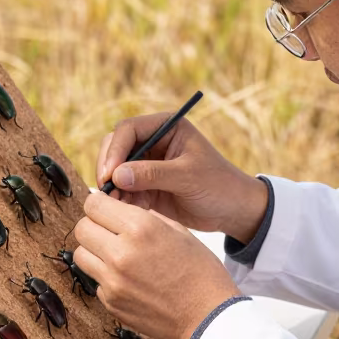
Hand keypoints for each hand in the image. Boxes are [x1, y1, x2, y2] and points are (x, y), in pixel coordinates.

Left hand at [74, 191, 239, 338]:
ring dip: (94, 250)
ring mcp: (113, 281)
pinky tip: (128, 278)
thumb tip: (119, 209)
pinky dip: (106, 276)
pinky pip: (96, 281)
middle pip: (81, 228)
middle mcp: (121, 253)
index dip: (99, 203)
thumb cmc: (200, 271)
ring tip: (115, 253)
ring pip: (81, 255)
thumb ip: (144, 216)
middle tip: (108, 229)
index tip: (106, 208)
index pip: (93, 204)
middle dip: (93, 224)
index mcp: (139, 228)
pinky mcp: (111, 303)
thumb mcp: (177, 229)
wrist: (208, 315)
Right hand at [96, 112, 267, 244]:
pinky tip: (123, 212)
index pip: (128, 129)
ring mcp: (146, 164)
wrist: (232, 211)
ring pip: (114, 170)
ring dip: (111, 186)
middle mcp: (152, 142)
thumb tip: (117, 175)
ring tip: (114, 205)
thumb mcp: (188, 177)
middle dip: (108, 167)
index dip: (115, 150)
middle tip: (106, 190)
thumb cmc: (218, 185)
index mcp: (166, 127)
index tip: (110, 174)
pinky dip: (119, 200)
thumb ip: (152, 174)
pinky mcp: (144, 186)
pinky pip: (122, 189)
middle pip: (115, 147)